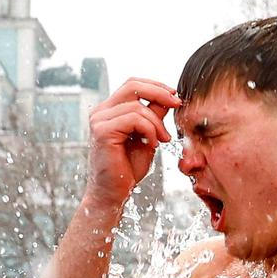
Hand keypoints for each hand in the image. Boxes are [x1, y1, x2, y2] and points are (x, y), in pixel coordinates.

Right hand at [85, 78, 180, 208]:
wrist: (114, 193)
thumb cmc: (128, 167)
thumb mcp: (148, 135)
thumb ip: (154, 116)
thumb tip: (170, 97)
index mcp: (109, 110)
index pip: (133, 85)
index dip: (156, 86)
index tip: (176, 97)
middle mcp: (101, 112)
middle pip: (133, 86)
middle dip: (160, 92)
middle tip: (177, 104)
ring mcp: (99, 120)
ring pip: (137, 106)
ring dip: (156, 123)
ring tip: (162, 140)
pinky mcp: (102, 131)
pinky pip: (134, 119)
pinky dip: (149, 130)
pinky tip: (152, 145)